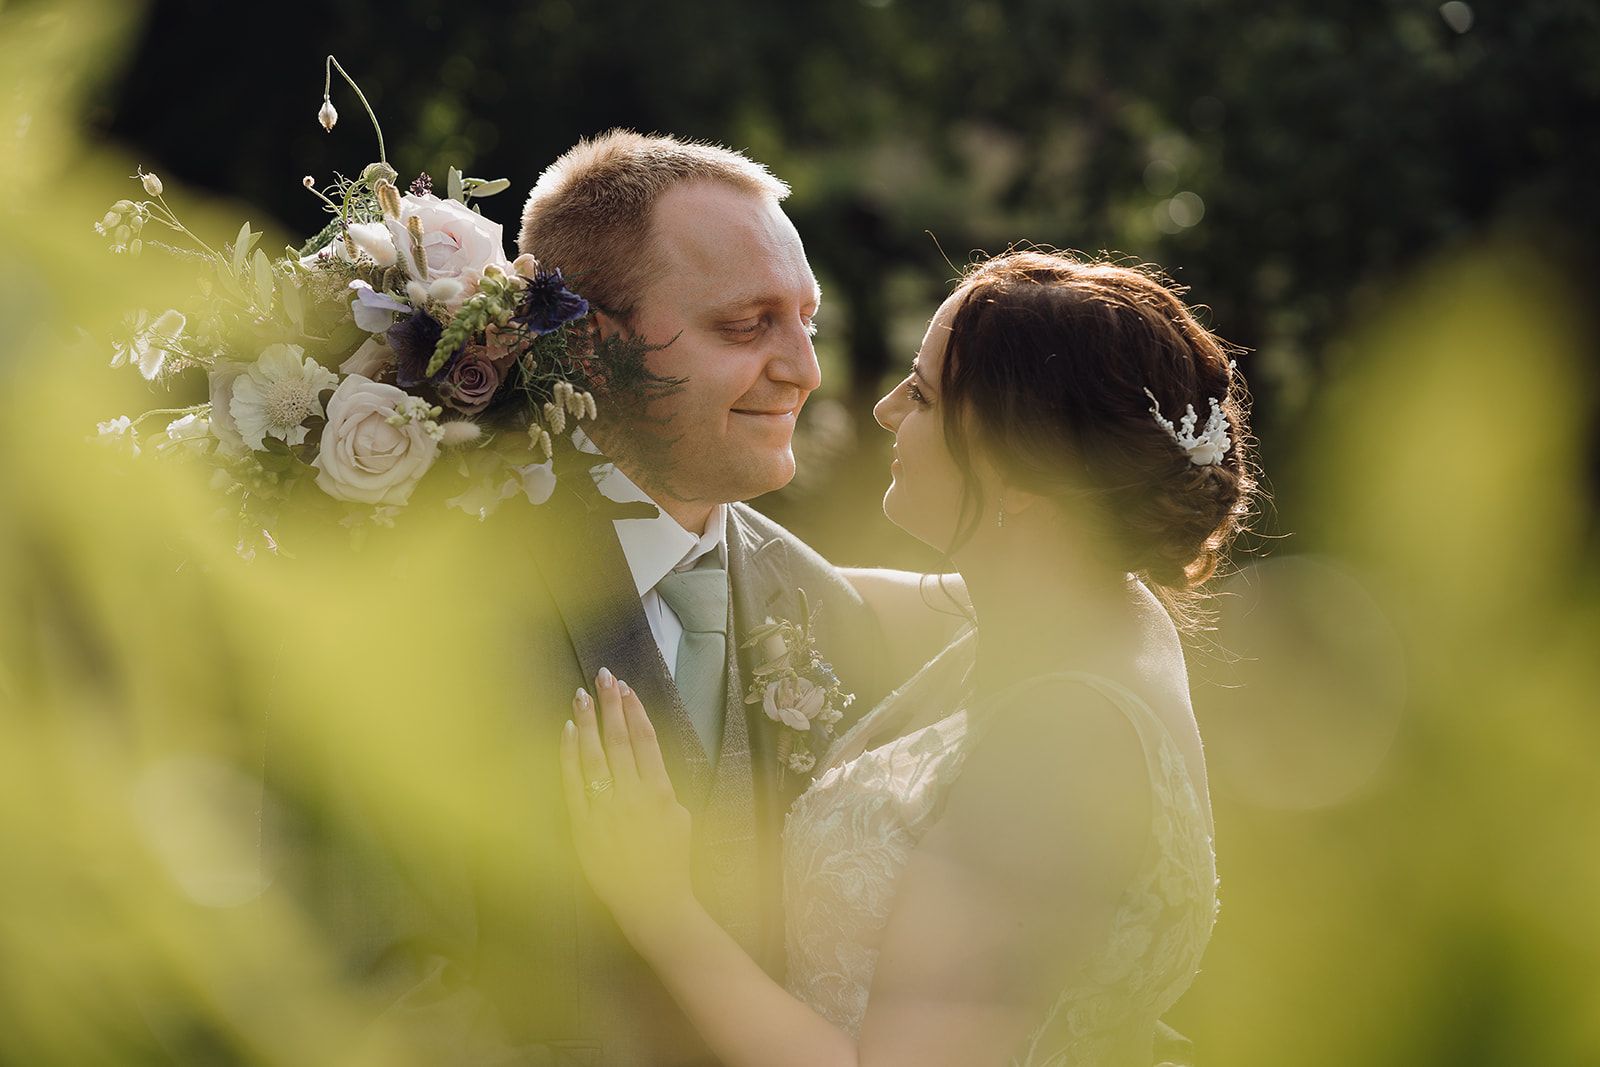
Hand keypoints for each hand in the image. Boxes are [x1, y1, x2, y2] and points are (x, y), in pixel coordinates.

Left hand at [560, 668, 696, 953]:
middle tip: (604, 676)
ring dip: (588, 722)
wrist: (652, 903)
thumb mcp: (682, 820)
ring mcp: (604, 810)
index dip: (635, 711)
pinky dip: (569, 756)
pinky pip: (573, 783)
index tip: (627, 688)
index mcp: (659, 792)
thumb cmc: (672, 863)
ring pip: (594, 756)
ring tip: (582, 694)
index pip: (645, 741)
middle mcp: (631, 796)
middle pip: (618, 740)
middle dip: (611, 705)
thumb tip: (650, 770)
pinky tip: (567, 731)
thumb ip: (665, 792)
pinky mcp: (582, 825)